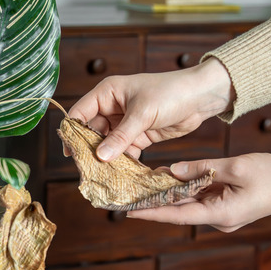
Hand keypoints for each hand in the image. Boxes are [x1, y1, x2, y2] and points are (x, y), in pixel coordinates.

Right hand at [67, 57, 232, 160]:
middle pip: (92, 131)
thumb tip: (100, 156)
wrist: (201, 97)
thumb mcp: (142, 113)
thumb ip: (121, 136)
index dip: (72, 131)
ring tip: (102, 176)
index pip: (81, 112)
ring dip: (106, 159)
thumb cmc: (170, 93)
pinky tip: (120, 175)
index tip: (69, 152)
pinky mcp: (139, 135)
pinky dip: (123, 162)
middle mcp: (112, 107)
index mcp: (108, 93)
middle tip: (86, 169)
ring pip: (108, 144)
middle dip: (89, 149)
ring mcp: (125, 123)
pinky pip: (125, 151)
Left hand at [128, 153, 270, 231]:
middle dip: (155, 201)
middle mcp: (220, 219)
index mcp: (221, 214)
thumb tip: (173, 171)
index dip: (151, 212)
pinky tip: (171, 176)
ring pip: (190, 203)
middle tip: (129, 192)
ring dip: (170, 193)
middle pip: (180, 210)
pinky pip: (202, 198)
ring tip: (144, 181)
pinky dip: (187, 188)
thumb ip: (202, 168)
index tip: (128, 212)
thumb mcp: (235, 166)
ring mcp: (224, 214)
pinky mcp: (229, 207)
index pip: (177, 215)